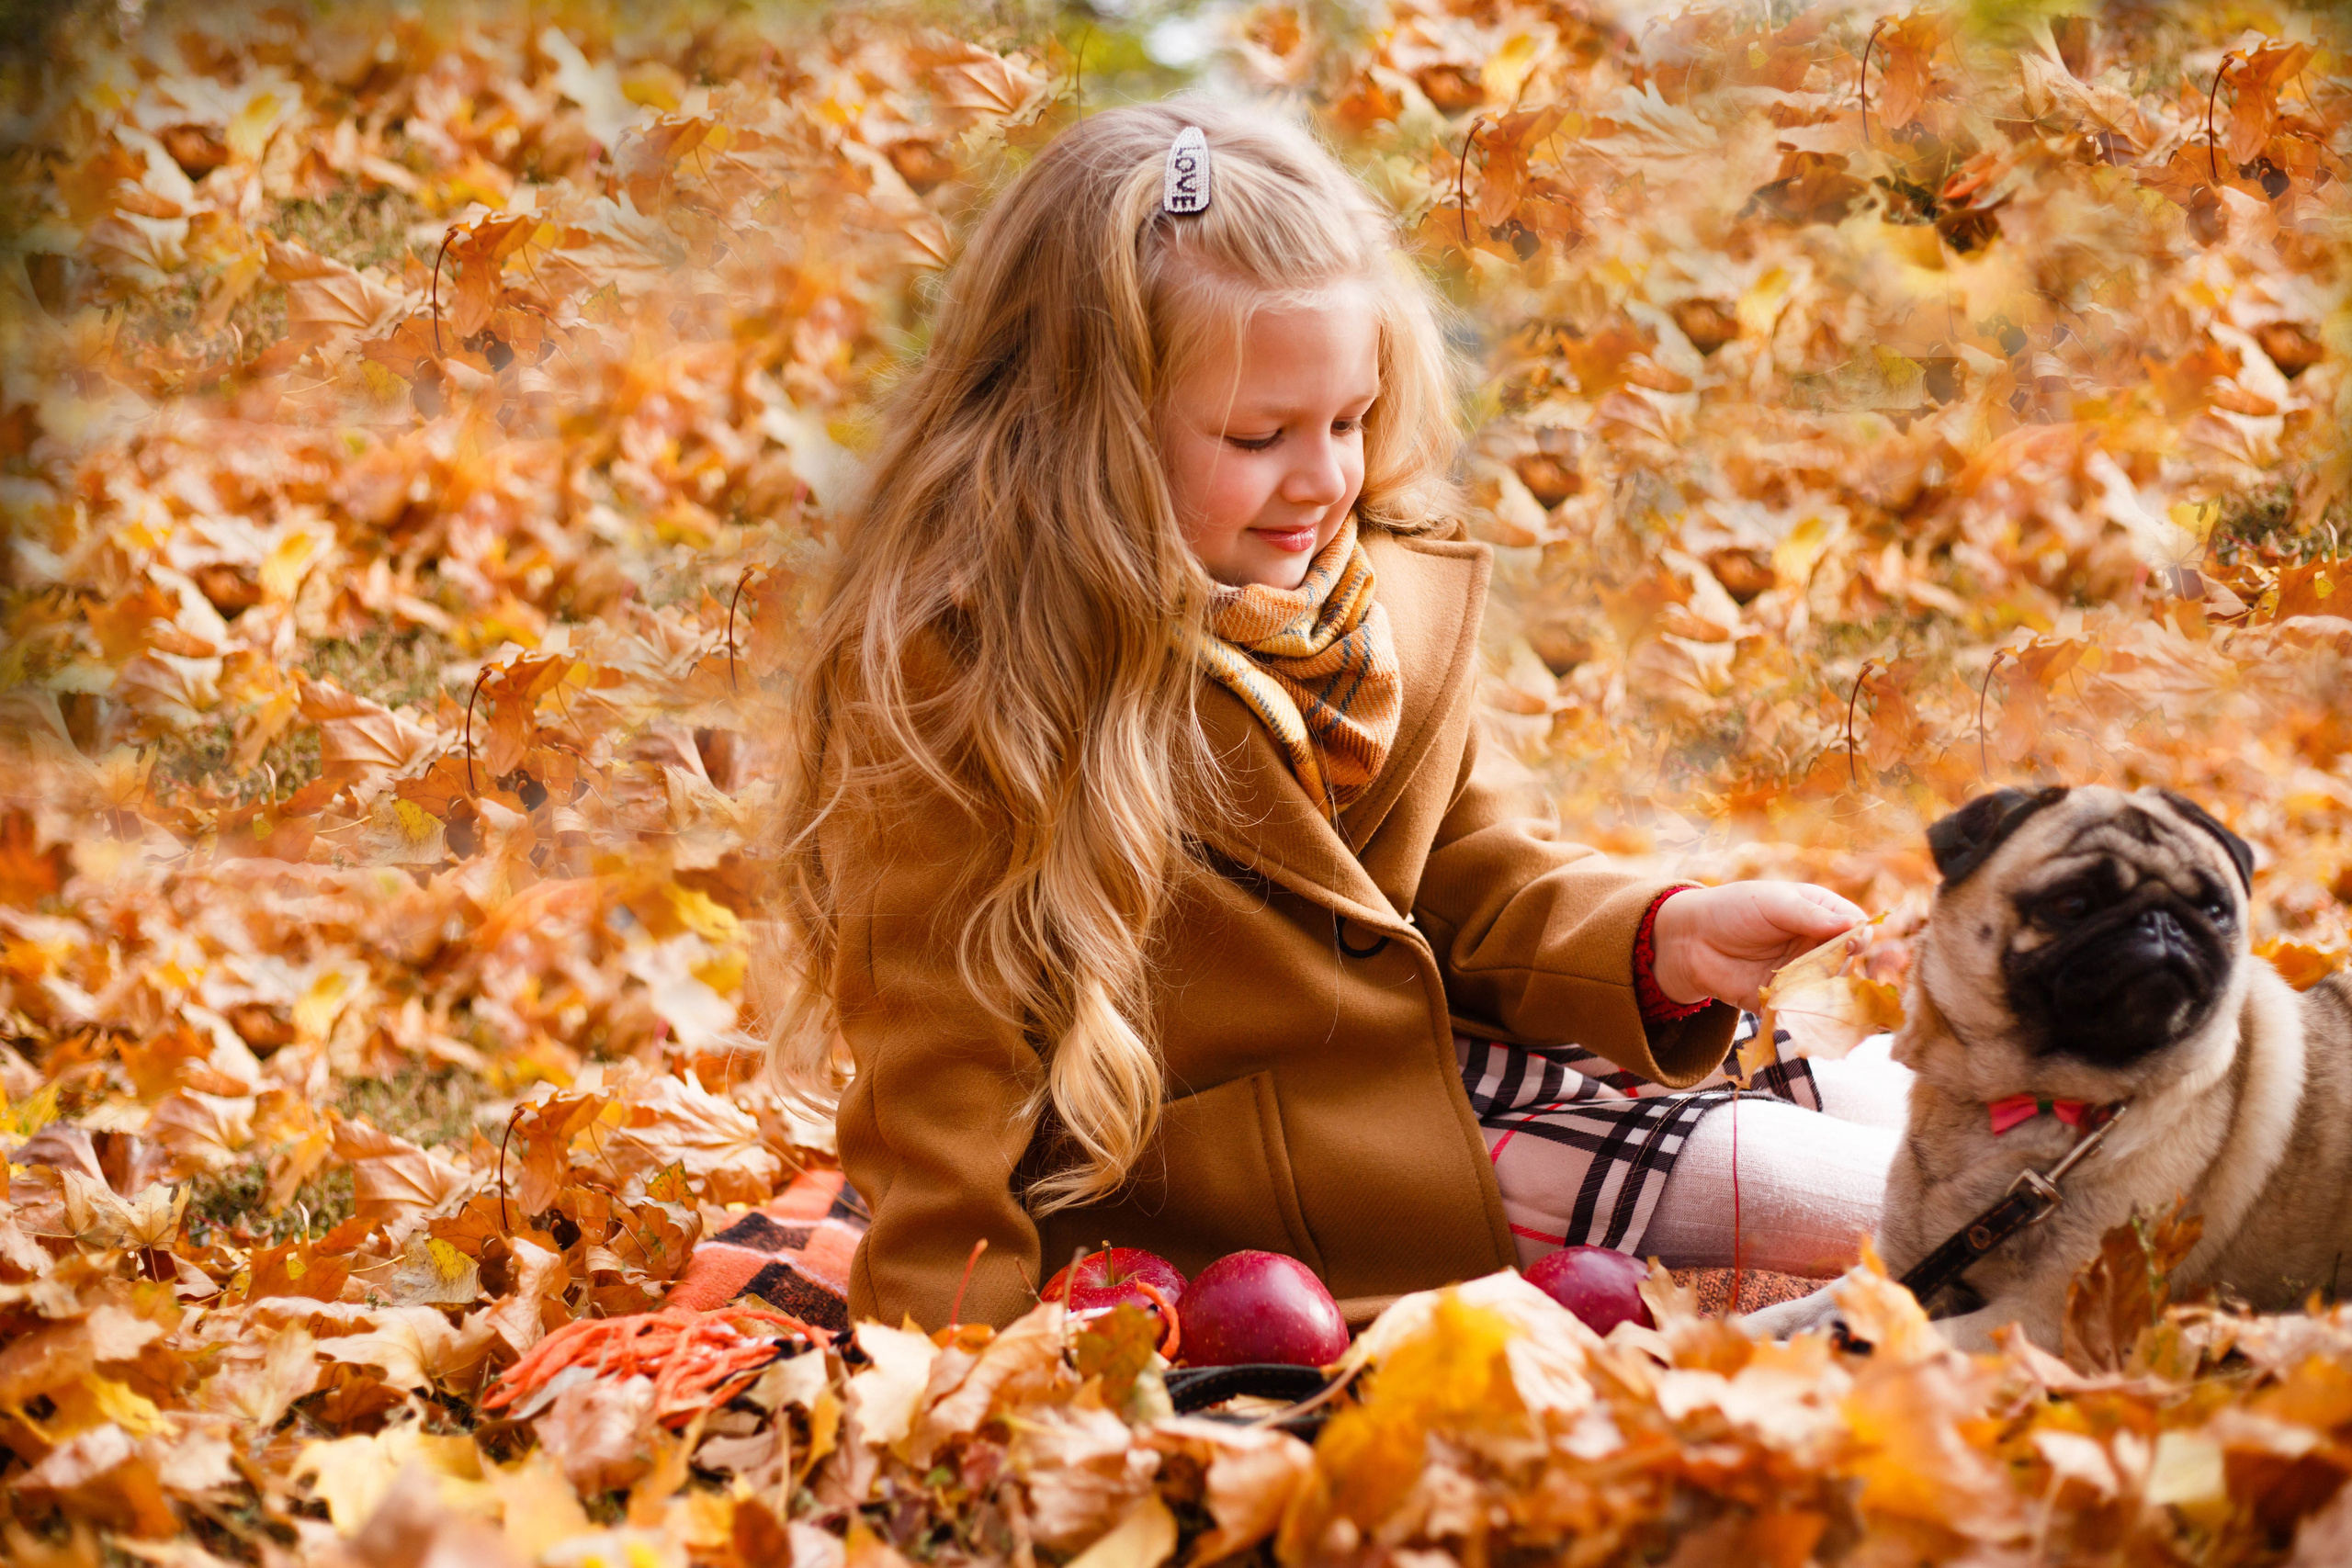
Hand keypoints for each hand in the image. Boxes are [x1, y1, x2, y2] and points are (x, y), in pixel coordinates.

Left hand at [1649, 881, 1865, 1012]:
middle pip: (1848, 963)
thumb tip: (1854, 925)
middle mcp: (1816, 947)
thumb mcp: (1772, 902)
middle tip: (1821, 970)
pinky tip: (1795, 1011)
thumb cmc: (1731, 910)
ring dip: (1822, 994)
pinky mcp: (1783, 1001)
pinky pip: (1802, 1013)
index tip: (1848, 944)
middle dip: (1840, 969)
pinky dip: (1803, 1016)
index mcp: (1820, 914)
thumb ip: (1810, 915)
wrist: (1689, 941)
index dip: (1857, 936)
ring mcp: (1802, 976)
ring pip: (1829, 992)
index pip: (1856, 927)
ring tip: (1804, 991)